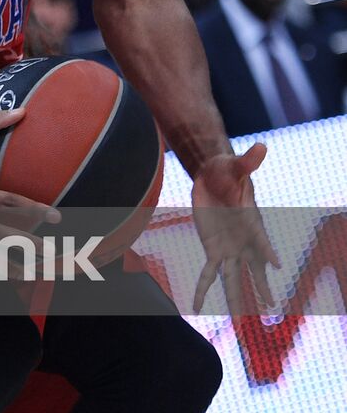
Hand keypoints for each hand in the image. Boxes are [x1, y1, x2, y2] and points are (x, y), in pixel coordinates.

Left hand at [191, 144, 279, 314]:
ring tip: (245, 323)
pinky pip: (208, 274)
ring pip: (233, 279)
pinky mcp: (213, 250)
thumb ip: (248, 160)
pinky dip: (203, 290)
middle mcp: (245, 241)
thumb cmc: (228, 169)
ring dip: (238, 299)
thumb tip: (260, 147)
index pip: (261, 238)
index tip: (274, 264)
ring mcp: (230, 249)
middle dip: (260, 287)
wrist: (213, 175)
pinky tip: (196, 307)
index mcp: (253, 221)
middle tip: (269, 307)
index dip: (266, 249)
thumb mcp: (236, 164)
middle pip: (253, 268)